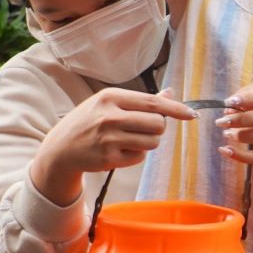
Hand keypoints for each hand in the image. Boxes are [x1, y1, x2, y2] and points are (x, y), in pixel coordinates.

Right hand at [30, 86, 196, 205]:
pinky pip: (140, 157)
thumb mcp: (109, 104)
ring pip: (152, 142)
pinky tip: (119, 150)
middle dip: (157, 129)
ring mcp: (109, 138)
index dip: (176, 109)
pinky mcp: (109, 158)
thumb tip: (170, 94)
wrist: (60, 148)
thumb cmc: (89, 122)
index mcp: (111, 97)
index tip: (191, 114)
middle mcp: (110, 116)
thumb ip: (140, 101)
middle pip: (158, 124)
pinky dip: (136, 155)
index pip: (153, 102)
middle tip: (144, 129)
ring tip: (130, 139)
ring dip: (148, 143)